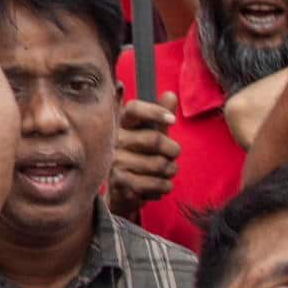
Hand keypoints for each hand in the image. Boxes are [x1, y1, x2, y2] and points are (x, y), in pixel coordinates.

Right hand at [108, 94, 179, 215]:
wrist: (121, 193)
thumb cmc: (138, 159)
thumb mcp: (149, 136)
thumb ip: (160, 117)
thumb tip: (170, 94)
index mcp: (120, 124)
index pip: (133, 109)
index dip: (154, 111)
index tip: (172, 120)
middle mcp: (114, 141)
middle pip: (155, 139)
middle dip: (173, 150)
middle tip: (173, 156)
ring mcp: (115, 161)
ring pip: (159, 164)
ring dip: (170, 172)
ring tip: (165, 173)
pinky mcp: (120, 182)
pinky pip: (156, 183)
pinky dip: (164, 187)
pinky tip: (157, 186)